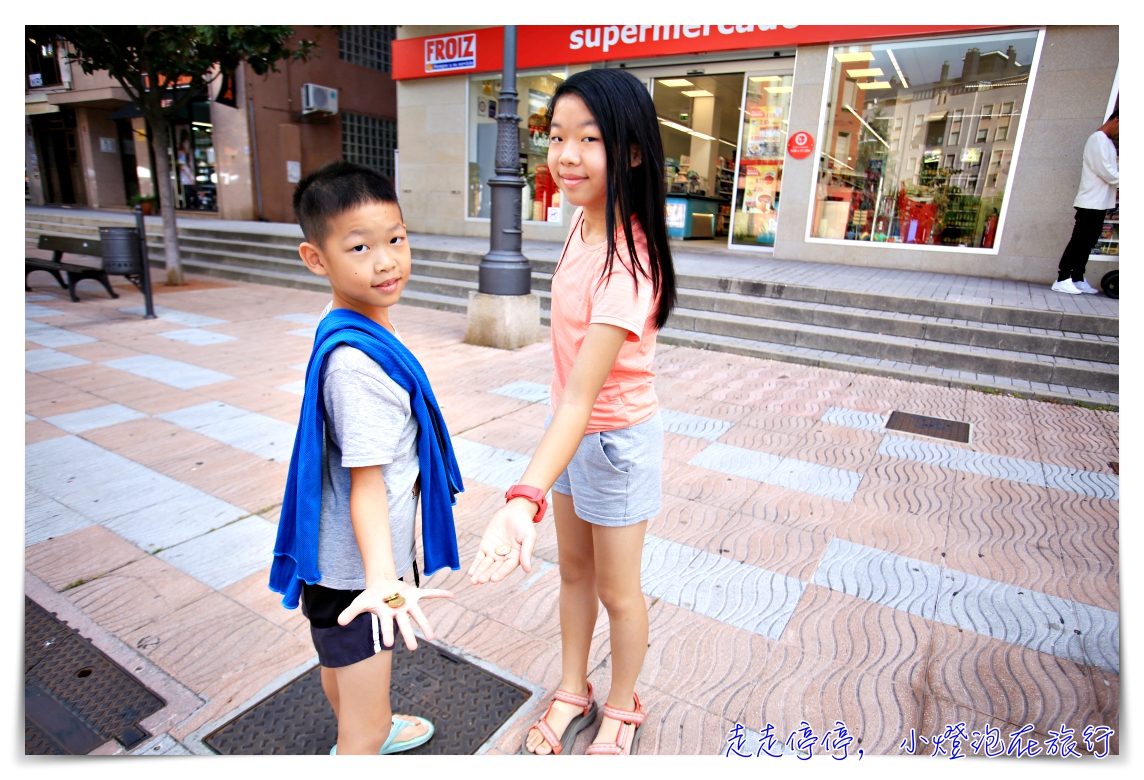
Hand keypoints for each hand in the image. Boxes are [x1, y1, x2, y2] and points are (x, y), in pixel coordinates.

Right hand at [337, 579, 452, 650]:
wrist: (381, 584)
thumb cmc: (371, 597)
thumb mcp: (359, 603)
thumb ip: (350, 613)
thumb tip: (339, 623)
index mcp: (386, 615)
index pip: (387, 626)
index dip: (388, 634)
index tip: (390, 644)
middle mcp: (399, 612)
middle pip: (405, 625)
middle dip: (409, 636)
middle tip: (414, 648)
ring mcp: (408, 604)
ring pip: (418, 615)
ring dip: (425, 625)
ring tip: (432, 637)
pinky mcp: (415, 594)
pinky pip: (429, 594)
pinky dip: (439, 594)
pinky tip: (452, 595)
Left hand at [467, 497, 538, 584]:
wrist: (514, 512)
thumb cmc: (524, 524)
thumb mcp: (529, 537)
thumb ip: (526, 553)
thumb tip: (527, 570)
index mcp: (516, 558)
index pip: (507, 568)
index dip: (501, 573)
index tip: (493, 579)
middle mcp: (504, 558)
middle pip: (495, 568)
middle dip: (487, 574)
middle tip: (480, 580)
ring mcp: (494, 553)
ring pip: (485, 565)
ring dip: (479, 572)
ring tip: (473, 580)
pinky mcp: (485, 546)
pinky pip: (479, 557)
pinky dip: (475, 565)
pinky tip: (471, 572)